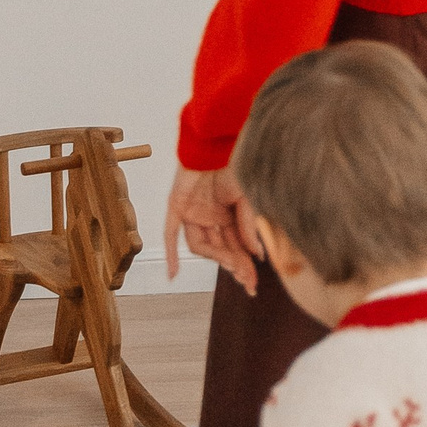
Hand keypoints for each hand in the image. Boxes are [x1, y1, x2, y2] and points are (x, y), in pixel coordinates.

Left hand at [164, 165, 263, 293]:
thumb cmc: (232, 163)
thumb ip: (248, 225)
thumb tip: (256, 254)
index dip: (244, 264)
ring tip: (231, 265)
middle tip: (246, 283)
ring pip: (200, 245)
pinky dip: (171, 255)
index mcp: (228, 215)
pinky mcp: (176, 207)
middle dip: (234, 266)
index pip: (236, 246)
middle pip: (220, 249)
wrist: (213, 143)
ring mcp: (192, 214)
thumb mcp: (246, 197)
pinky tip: (172, 275)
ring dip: (216, 256)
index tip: (252, 283)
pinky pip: (170, 234)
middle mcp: (210, 217)